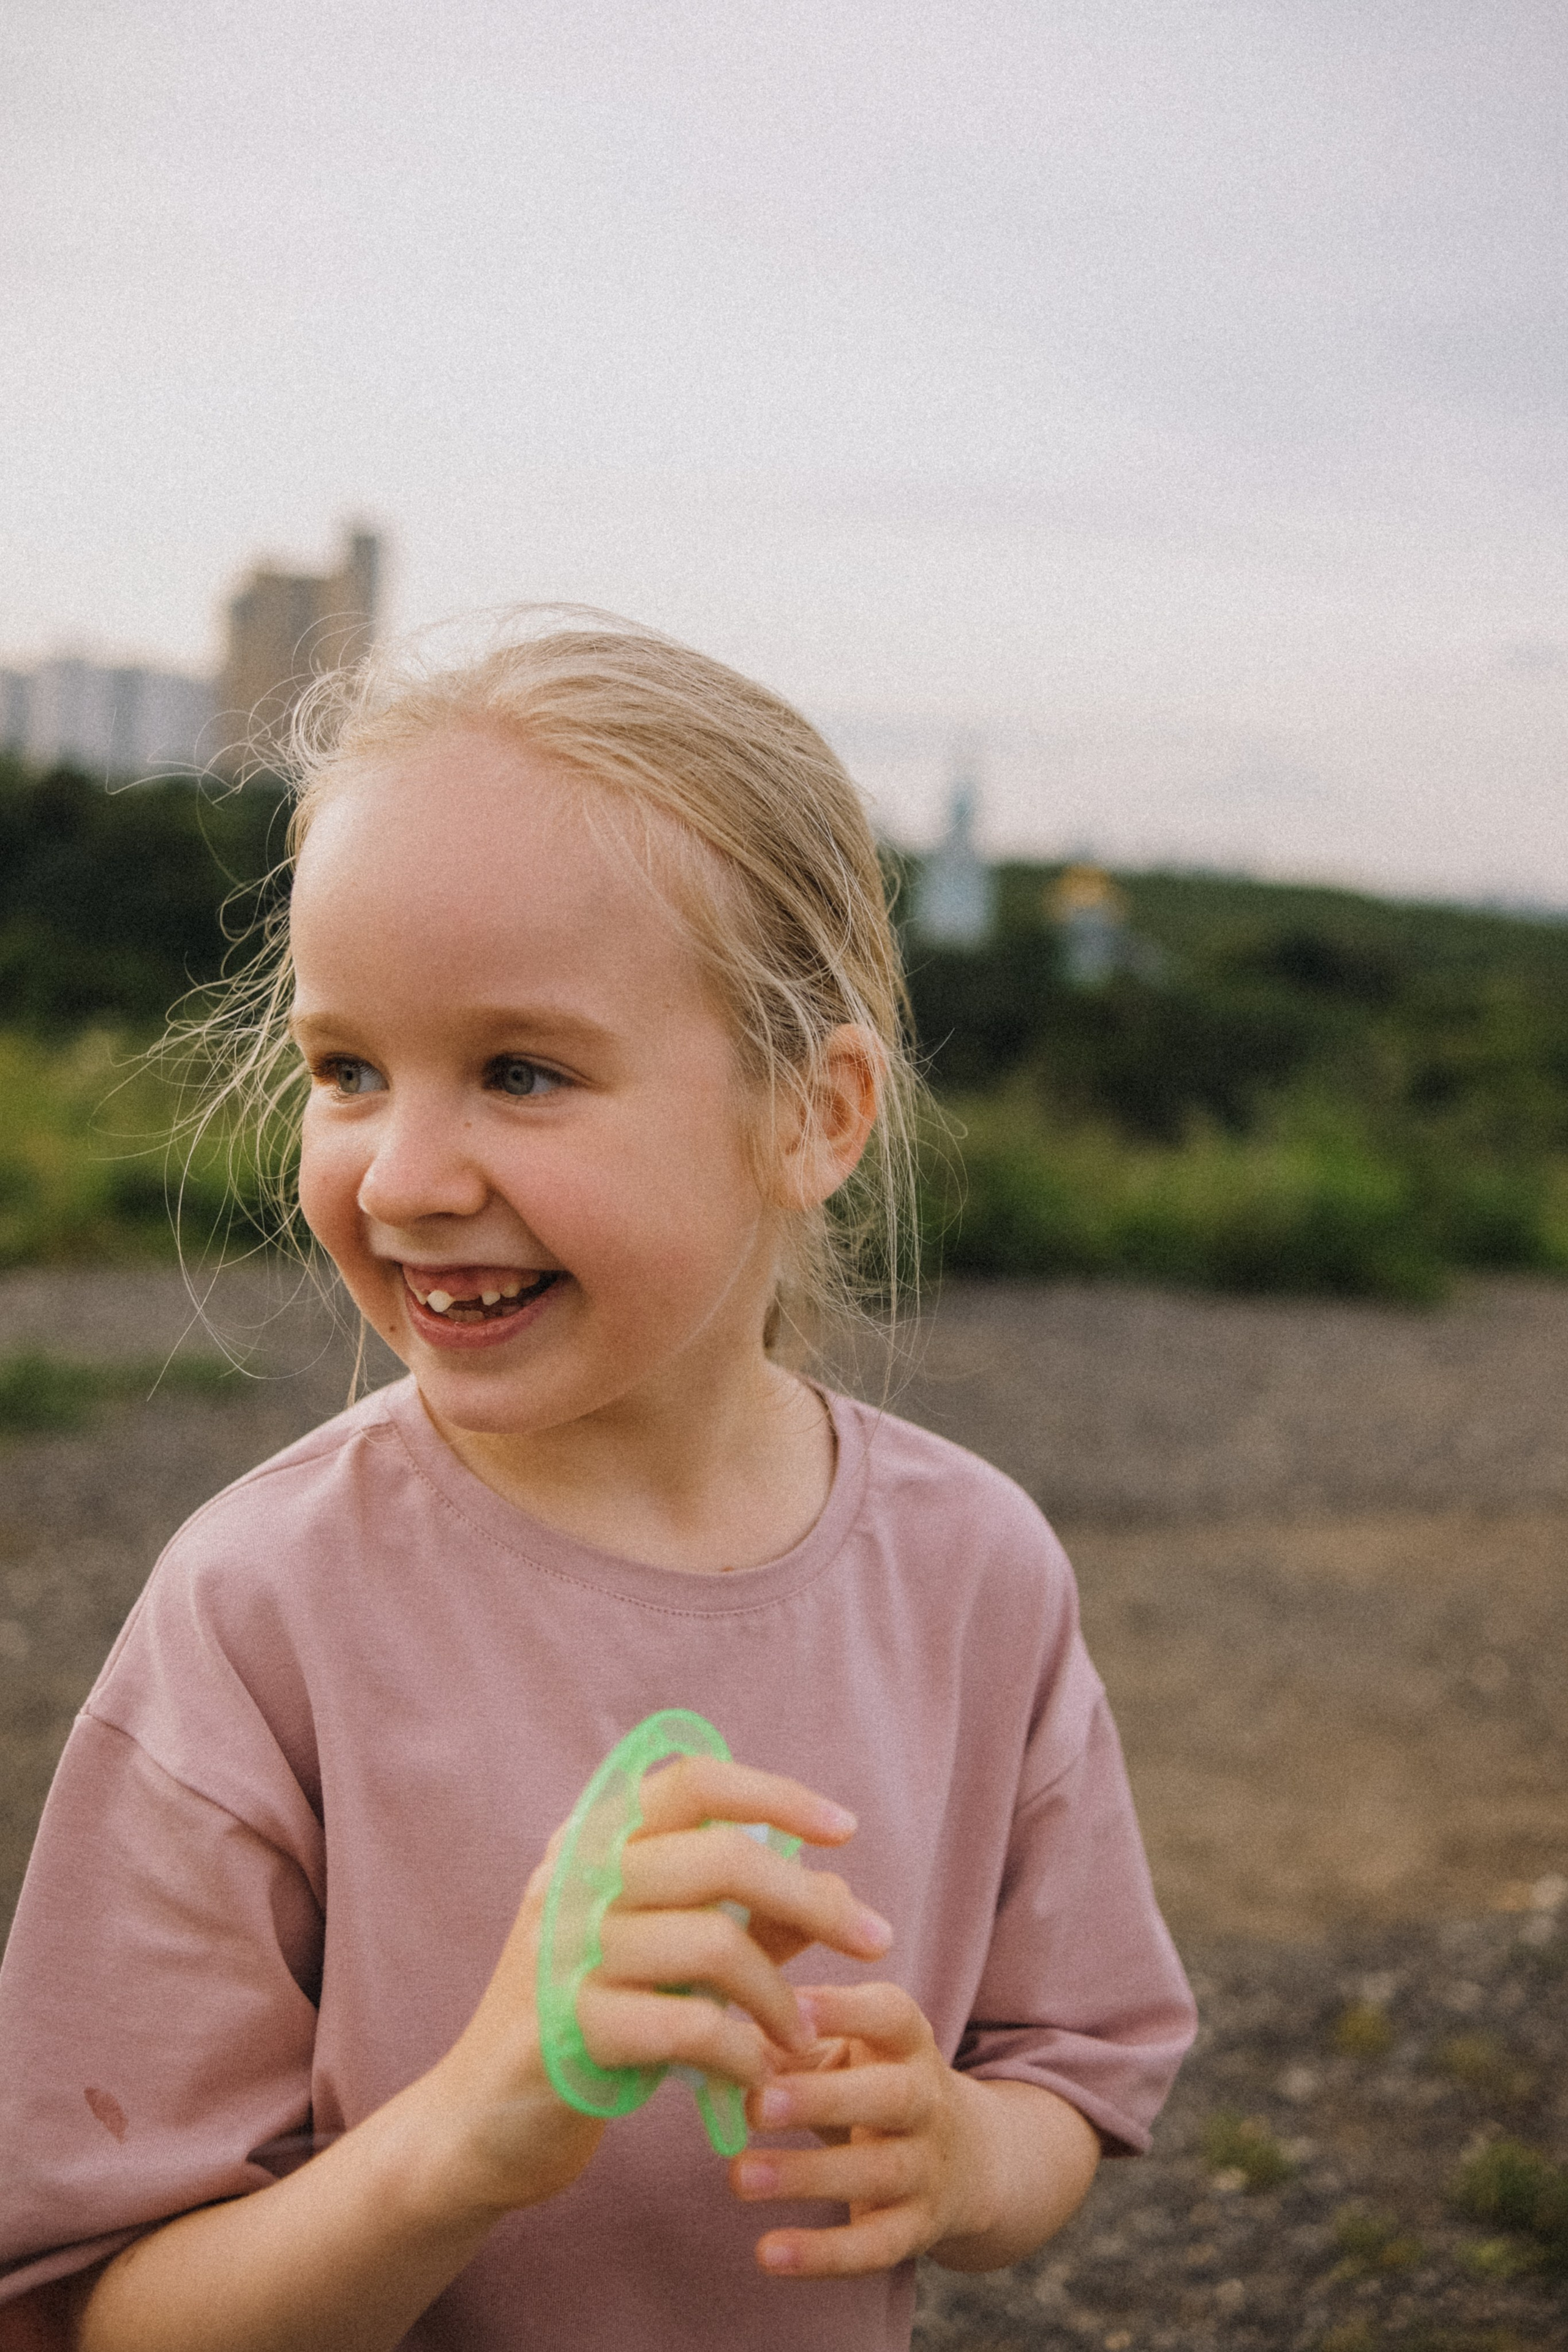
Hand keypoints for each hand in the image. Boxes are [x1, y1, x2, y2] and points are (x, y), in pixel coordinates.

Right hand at [425, 1758, 890, 2220]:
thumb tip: (833, 1883)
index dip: (777, 1794)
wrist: (485, 2124)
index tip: (846, 1829)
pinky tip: (757, 2074)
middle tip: (878, 1940)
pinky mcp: (564, 2027)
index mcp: (593, 1842)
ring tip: (801, 2037)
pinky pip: (688, 2024)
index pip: (694, 1782)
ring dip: (779, 1996)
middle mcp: (574, 1878)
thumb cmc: (593, 2027)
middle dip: (814, 1900)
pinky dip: (742, 2051)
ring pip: (714, 1942)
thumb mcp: (667, 1959)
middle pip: (722, 1857)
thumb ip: (743, 1918)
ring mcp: (563, 1949)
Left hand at [729, 1985, 1098, 2278]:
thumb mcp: (849, 2048)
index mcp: (908, 2042)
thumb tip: (711, 2029)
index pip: (890, 2016)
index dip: (844, 2010)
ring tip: (739, 2177)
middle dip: (822, 2099)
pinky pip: (872, 2247)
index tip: (789, 2004)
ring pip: (877, 2173)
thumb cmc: (875, 2083)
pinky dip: (822, 2255)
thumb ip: (789, 2036)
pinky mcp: (916, 2230)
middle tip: (757, 2105)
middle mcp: (927, 2101)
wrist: (969, 2159)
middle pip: (890, 2096)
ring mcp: (927, 2168)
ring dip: (807, 2177)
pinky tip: (767, 2253)